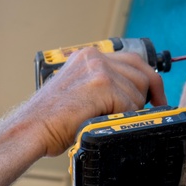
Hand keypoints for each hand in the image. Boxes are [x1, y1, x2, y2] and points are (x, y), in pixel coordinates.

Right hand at [18, 47, 166, 157]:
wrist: (32, 129)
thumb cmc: (50, 120)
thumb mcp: (77, 92)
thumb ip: (100, 86)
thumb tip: (130, 96)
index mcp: (88, 56)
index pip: (133, 60)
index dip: (148, 80)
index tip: (154, 97)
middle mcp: (94, 58)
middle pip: (142, 72)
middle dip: (149, 95)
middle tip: (150, 111)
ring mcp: (99, 70)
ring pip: (138, 90)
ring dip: (131, 109)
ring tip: (112, 120)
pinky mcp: (102, 85)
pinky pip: (130, 103)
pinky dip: (123, 116)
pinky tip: (106, 122)